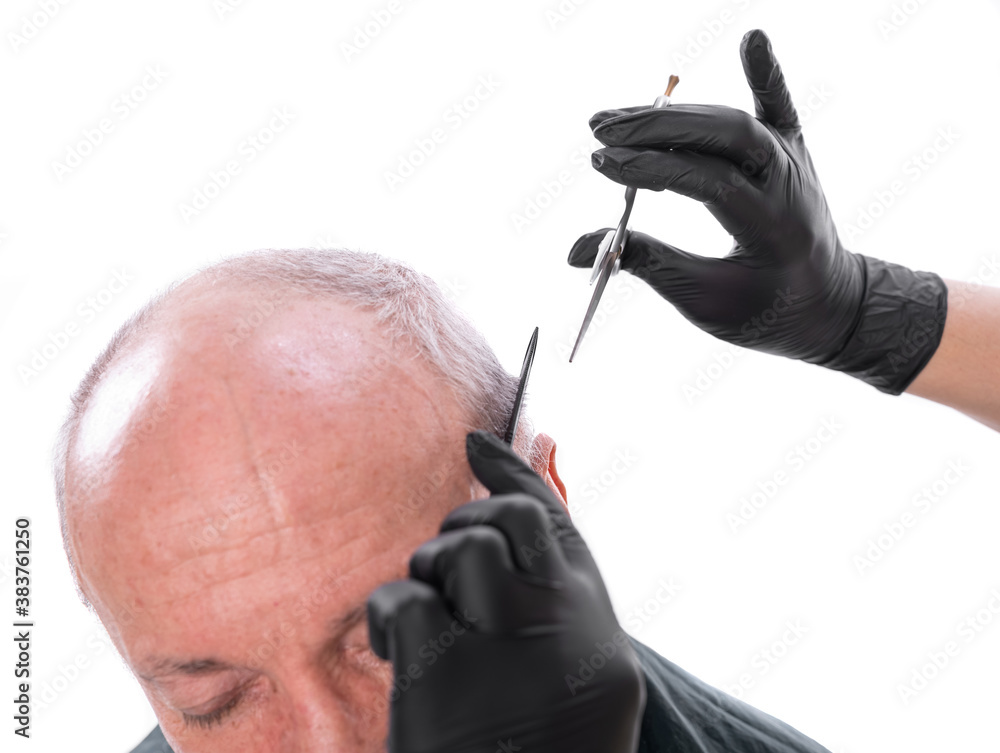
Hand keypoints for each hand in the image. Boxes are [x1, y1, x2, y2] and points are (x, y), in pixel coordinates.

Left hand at [367, 431, 645, 752]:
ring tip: (431, 613)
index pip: (552, 517)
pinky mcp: (443, 675)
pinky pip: (405, 598)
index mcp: (592, 622)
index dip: (511, 472)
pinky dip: (392, 614)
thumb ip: (550, 598)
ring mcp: (505, 646)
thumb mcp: (570, 672)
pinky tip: (398, 650)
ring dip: (430, 569)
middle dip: (465, 521)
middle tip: (446, 559)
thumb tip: (515, 522)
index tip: (476, 444)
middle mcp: (559, 623)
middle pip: (505, 521)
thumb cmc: (541, 749)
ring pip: (457, 548)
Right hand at [569, 29, 945, 393]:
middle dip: (659, 130)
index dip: (653, 170)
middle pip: (724, 137)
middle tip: (599, 133)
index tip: (602, 166)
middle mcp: (789, 182)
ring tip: (613, 119)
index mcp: (774, 227)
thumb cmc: (764, 311)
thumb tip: (577, 251)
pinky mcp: (791, 146)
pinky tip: (752, 38)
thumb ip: (648, 265)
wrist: (827, 302)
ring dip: (672, 114)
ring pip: (732, 120)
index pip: (709, 182)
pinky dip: (764, 71)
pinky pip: (777, 104)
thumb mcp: (705, 301)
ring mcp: (792, 159)